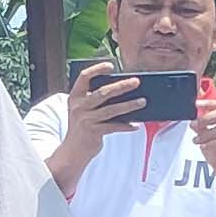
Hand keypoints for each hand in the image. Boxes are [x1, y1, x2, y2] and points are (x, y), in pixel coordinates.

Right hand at [50, 62, 146, 188]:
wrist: (73, 151)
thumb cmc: (82, 126)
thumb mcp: (84, 110)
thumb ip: (96, 100)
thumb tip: (123, 91)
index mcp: (75, 96)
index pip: (84, 77)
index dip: (97, 69)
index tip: (111, 66)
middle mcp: (79, 107)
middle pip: (103, 92)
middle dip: (121, 86)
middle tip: (136, 82)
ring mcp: (86, 120)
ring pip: (111, 110)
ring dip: (129, 105)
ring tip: (143, 102)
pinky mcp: (93, 132)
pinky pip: (113, 127)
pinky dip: (126, 126)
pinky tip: (135, 125)